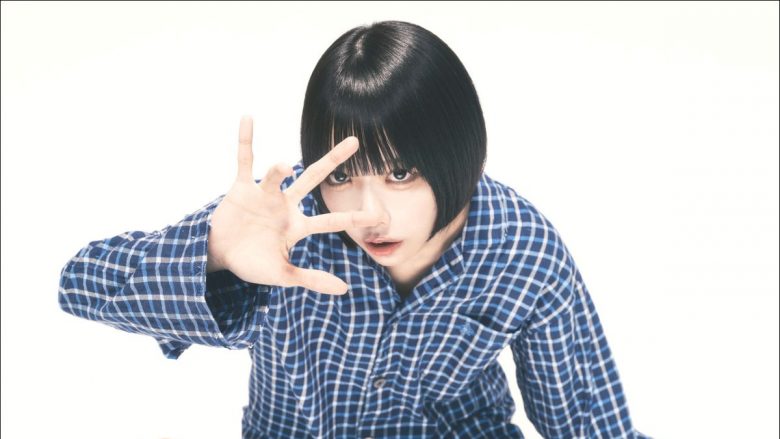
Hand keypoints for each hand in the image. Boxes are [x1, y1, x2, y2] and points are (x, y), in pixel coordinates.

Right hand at [206, 116, 381, 294]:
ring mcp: (265, 194)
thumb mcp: (283, 276)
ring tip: (282, 166)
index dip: (355, 217)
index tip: (380, 215)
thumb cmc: (253, 264)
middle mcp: (286, 205)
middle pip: (314, 178)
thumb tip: (345, 289)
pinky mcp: (242, 188)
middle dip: (334, 161)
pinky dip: (246, 141)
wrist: (220, 256)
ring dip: (278, 171)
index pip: (333, 221)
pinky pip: (244, 160)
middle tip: (356, 142)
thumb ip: (312, 280)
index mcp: (298, 226)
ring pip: (276, 176)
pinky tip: (248, 119)